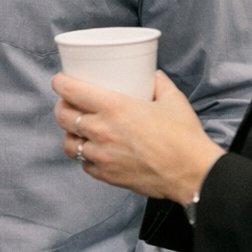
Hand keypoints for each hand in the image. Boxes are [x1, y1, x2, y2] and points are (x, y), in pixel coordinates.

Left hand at [52, 71, 224, 205]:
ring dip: (69, 134)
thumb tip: (152, 75)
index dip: (60, 83)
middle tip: (67, 103)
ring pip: (68, 143)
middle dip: (61, 107)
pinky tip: (93, 152)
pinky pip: (84, 165)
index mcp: (113, 106)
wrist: (193, 173)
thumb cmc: (183, 136)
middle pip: (63, 116)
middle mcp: (102, 130)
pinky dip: (84, 157)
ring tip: (76, 130)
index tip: (59, 81)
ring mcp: (102, 155)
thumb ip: (158, 83)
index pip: (71, 91)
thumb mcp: (172, 98)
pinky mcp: (108, 175)